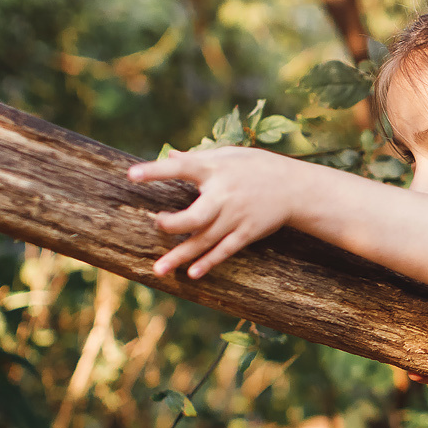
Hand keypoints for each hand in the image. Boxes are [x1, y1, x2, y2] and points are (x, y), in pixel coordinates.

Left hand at [127, 147, 305, 278]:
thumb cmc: (258, 166)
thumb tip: (170, 155)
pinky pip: (224, 250)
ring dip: (181, 255)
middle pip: (195, 215)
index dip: (156, 171)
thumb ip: (198, 157)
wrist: (295, 188)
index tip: (131, 175)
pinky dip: (209, 262)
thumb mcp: (230, 155)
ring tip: (158, 270)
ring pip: (204, 240)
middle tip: (157, 224)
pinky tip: (192, 273)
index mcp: (215, 169)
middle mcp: (224, 195)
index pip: (181, 168)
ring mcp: (236, 217)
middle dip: (173, 223)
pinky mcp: (246, 233)